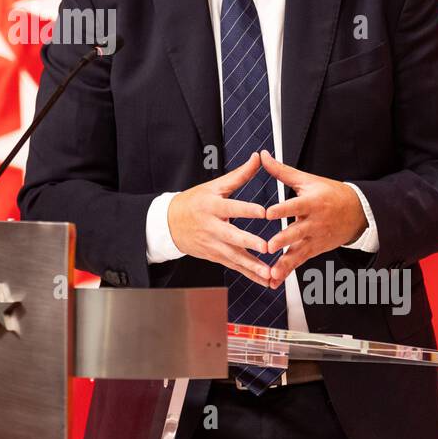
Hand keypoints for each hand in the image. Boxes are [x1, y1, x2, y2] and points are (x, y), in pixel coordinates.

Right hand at [167, 152, 273, 287]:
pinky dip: (249, 275)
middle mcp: (212, 227)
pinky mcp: (215, 256)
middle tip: (266, 247)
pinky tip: (265, 280)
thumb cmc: (194, 202)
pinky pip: (234, 267)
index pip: (232, 207)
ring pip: (234, 257)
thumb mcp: (214, 186)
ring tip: (269, 273)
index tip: (264, 212)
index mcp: (212, 206)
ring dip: (252, 266)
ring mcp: (213, 244)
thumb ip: (239, 175)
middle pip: (232, 236)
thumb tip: (257, 158)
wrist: (169, 224)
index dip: (247, 210)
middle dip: (249, 243)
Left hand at [259, 150, 367, 282]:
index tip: (268, 213)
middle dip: (284, 239)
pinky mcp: (315, 250)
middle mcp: (314, 222)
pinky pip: (299, 262)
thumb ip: (282, 171)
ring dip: (285, 262)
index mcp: (312, 202)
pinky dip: (287, 272)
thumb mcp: (307, 180)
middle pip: (297, 231)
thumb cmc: (329, 194)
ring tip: (271, 271)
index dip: (283, 209)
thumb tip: (262, 155)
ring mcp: (316, 238)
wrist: (358, 213)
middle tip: (269, 245)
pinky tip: (273, 280)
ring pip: (299, 251)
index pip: (296, 205)